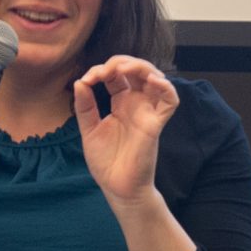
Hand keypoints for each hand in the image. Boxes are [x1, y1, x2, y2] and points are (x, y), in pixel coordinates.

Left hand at [74, 56, 177, 204]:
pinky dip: (165, 87)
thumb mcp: (89, 130)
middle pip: (137, 70)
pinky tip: (151, 81)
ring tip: (121, 69)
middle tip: (101, 72)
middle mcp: (136, 104)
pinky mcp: (156, 124)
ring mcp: (148, 112)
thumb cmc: (106, 162)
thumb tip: (79, 82)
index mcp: (121, 103)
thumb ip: (85, 107)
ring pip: (155, 77)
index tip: (86, 79)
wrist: (117, 188)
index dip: (102, 70)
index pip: (117, 75)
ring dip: (140, 67)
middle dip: (119, 63)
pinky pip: (170, 101)